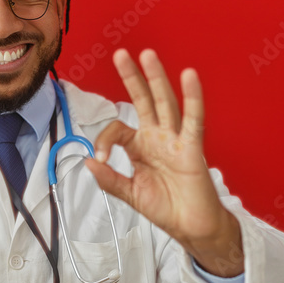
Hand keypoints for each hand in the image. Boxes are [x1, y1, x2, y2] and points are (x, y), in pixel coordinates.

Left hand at [84, 49, 242, 276]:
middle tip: (120, 54)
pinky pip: (193, 119)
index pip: (118, 129)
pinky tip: (189, 76)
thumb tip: (89, 161)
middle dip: (132, 77)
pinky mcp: (192, 148)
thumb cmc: (165, 208)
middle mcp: (157, 137)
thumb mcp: (130, 194)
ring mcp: (175, 140)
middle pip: (143, 101)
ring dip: (156, 79)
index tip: (102, 159)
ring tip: (147, 55)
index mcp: (140, 147)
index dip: (106, 139)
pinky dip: (193, 98)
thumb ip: (109, 179)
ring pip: (165, 103)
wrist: (191, 227)